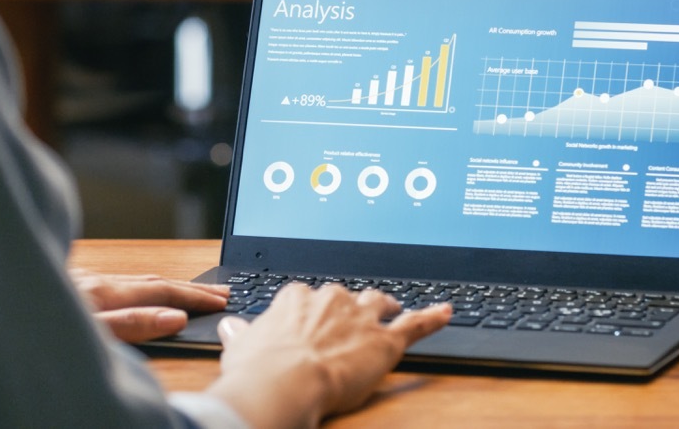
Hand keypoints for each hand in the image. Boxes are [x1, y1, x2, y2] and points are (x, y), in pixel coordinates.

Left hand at [69, 269, 228, 342]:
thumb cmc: (36, 329)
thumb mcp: (87, 334)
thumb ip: (130, 324)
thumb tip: (176, 317)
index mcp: (103, 292)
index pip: (161, 292)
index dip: (194, 297)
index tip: (221, 302)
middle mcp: (96, 280)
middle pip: (155, 281)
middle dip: (191, 288)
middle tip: (222, 292)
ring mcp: (83, 281)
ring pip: (137, 281)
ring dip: (169, 286)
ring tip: (191, 291)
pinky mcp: (71, 287)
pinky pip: (120, 283)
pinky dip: (144, 287)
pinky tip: (142, 293)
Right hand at [206, 283, 450, 428]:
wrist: (284, 383)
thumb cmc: (259, 369)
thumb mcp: (242, 347)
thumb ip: (242, 334)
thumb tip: (233, 327)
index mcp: (297, 298)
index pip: (310, 296)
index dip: (314, 311)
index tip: (312, 321)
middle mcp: (332, 299)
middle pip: (347, 297)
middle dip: (349, 309)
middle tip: (347, 325)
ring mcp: (361, 317)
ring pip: (380, 303)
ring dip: (386, 306)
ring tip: (391, 309)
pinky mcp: (385, 341)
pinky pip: (415, 324)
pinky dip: (432, 317)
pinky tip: (445, 312)